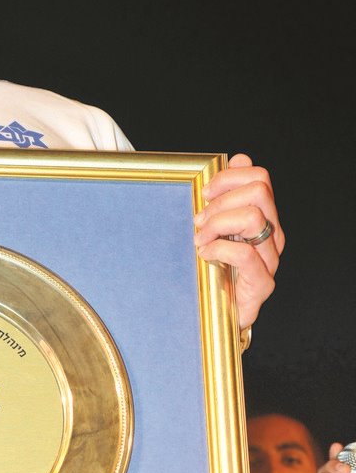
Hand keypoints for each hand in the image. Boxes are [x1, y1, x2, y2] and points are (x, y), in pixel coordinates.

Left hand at [193, 153, 283, 329]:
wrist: (216, 314)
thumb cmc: (212, 268)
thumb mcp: (213, 225)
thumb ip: (225, 194)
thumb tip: (239, 158)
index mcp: (263, 217)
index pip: (260, 177)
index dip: (229, 177)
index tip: (205, 192)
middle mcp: (272, 235)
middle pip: (259, 191)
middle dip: (221, 200)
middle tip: (199, 220)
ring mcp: (270, 259)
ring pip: (253, 217)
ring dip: (218, 223)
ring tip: (201, 238)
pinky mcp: (262, 283)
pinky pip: (245, 254)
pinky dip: (219, 249)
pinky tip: (206, 254)